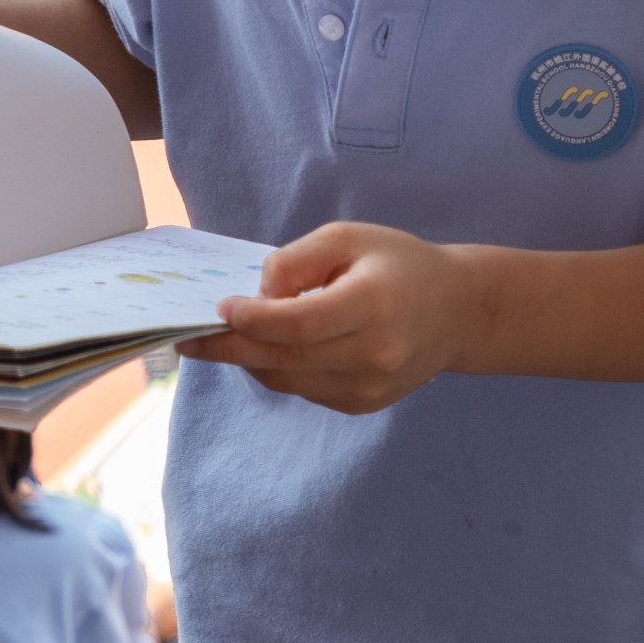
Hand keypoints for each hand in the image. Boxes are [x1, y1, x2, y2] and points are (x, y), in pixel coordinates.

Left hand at [179, 221, 484, 414]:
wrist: (456, 312)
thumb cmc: (398, 265)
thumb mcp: (348, 238)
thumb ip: (295, 261)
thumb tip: (255, 298)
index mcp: (374, 306)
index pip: (298, 325)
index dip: (252, 321)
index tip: (220, 309)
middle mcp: (373, 354)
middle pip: (283, 359)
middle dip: (229, 349)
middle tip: (187, 342)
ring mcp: (368, 387)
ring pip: (286, 379)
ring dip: (251, 358)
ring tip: (233, 334)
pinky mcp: (361, 404)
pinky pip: (302, 388)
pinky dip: (280, 367)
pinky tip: (279, 345)